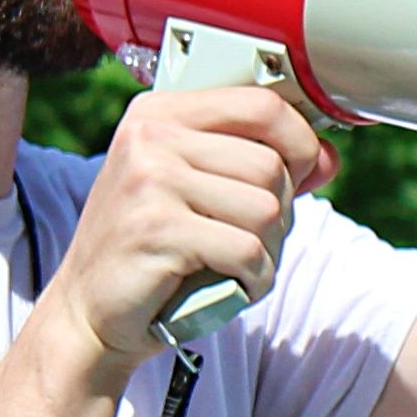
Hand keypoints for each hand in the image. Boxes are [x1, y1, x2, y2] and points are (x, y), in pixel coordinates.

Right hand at [49, 85, 339, 364]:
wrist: (89, 312)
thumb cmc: (150, 251)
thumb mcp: (197, 191)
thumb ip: (255, 165)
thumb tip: (327, 156)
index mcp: (160, 113)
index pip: (262, 104)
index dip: (300, 143)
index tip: (300, 175)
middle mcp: (151, 136)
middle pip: (271, 165)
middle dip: (281, 213)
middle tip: (251, 241)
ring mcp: (150, 180)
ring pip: (266, 209)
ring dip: (268, 251)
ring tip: (237, 265)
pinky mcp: (157, 229)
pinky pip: (247, 250)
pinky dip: (253, 278)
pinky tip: (230, 285)